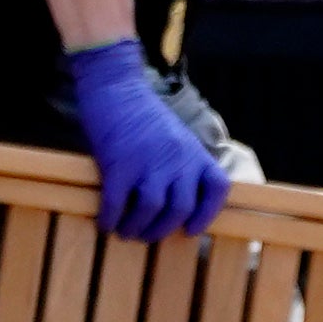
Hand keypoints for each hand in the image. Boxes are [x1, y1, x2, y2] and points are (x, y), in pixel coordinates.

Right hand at [64, 39, 231, 242]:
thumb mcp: (175, 137)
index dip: (207, 213)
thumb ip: (179, 165)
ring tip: (126, 232)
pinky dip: (111, 218)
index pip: (217, 187)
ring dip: (137, 228)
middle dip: (163, 229)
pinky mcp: (119, 164)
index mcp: (194, 152)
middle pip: (181, 208)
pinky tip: (105, 223)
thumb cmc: (141, 114)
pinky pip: (118, 203)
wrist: (115, 86)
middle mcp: (177, 159)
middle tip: (148, 235)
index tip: (191, 229)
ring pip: (151, 210)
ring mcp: (149, 162)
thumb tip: (169, 204)